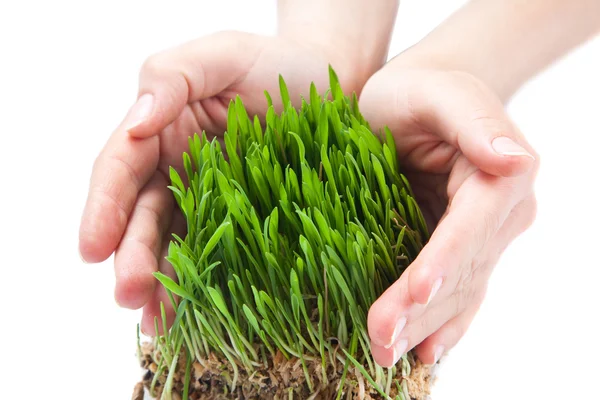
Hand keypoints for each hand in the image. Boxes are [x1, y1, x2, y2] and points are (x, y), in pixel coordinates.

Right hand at [78, 31, 359, 334]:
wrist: (333, 86)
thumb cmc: (276, 64)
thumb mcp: (222, 54)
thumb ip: (172, 77)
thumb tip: (137, 123)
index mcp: (162, 130)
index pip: (121, 171)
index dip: (103, 209)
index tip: (92, 249)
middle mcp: (180, 170)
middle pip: (144, 219)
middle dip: (132, 258)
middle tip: (129, 295)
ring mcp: (213, 199)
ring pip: (178, 246)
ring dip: (164, 286)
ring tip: (158, 324)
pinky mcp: (246, 221)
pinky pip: (223, 255)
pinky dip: (208, 285)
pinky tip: (200, 315)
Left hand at [359, 62, 538, 366]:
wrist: (421, 100)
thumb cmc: (420, 90)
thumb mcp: (438, 92)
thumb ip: (474, 121)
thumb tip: (515, 158)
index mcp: (501, 177)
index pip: (469, 229)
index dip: (444, 261)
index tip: (416, 291)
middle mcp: (501, 215)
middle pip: (461, 270)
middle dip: (420, 308)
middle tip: (379, 340)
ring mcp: (483, 237)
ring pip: (458, 291)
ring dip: (424, 326)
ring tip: (386, 355)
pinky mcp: (459, 248)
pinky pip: (457, 293)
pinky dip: (441, 324)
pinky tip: (424, 350)